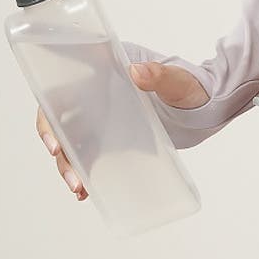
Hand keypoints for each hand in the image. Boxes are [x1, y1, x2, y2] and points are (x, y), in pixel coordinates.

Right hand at [35, 62, 208, 200]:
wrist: (208, 107)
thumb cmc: (194, 86)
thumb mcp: (178, 81)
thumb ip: (161, 75)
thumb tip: (136, 70)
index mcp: (108, 70)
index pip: (64, 86)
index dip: (50, 111)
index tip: (54, 138)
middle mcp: (99, 92)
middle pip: (61, 117)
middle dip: (57, 144)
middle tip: (69, 169)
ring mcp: (105, 115)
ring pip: (72, 139)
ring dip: (68, 164)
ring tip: (78, 186)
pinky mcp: (114, 135)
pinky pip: (90, 153)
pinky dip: (83, 170)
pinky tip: (84, 189)